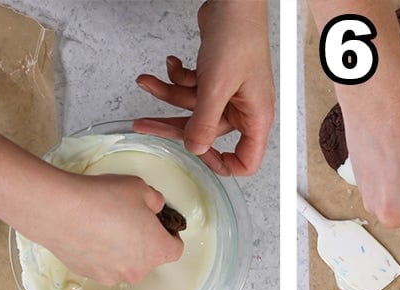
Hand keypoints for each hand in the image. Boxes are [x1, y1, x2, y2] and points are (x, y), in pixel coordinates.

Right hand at [15, 172, 183, 285]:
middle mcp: (136, 270)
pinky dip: (100, 253)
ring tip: (105, 224)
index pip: (175, 249)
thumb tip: (155, 206)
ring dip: (121, 249)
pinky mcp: (88, 274)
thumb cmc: (104, 198)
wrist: (61, 211)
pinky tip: (90, 233)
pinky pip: (102, 265)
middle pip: (148, 258)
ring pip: (125, 263)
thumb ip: (155, 200)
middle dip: (143, 240)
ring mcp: (111, 275)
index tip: (158, 222)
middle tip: (128, 218)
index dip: (170, 234)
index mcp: (156, 250)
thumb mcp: (140, 188)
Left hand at [134, 0, 274, 175]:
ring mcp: (229, 92)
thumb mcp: (217, 86)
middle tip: (145, 124)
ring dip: (168, 94)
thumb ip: (204, 122)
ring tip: (147, 82)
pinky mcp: (216, 77)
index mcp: (255, 116)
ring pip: (193, 107)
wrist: (233, 3)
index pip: (246, 160)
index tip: (196, 153)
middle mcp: (244, 108)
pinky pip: (192, 88)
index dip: (221, 163)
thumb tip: (195, 149)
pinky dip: (177, 78)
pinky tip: (171, 65)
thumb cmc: (238, 37)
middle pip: (206, 131)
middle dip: (174, 124)